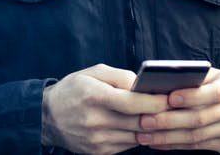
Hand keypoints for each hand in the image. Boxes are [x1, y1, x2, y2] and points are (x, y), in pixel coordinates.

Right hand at [42, 63, 168, 154]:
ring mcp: (97, 140)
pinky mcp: (98, 152)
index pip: (131, 103)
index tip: (168, 97)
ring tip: (158, 115)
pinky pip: (127, 145)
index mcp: (94, 96)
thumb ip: (120, 76)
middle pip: (137, 122)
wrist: (48, 116)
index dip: (154, 102)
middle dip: (158, 115)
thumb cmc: (74, 89)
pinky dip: (136, 135)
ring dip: (149, 127)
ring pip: (136, 136)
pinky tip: (139, 125)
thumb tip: (144, 85)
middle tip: (172, 107)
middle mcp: (95, 121)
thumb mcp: (93, 72)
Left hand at [135, 68, 219, 151]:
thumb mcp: (211, 74)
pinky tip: (156, 142)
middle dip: (170, 121)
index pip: (214, 92)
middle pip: (200, 118)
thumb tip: (160, 83)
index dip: (191, 96)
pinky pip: (197, 146)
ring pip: (196, 136)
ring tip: (144, 134)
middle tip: (145, 120)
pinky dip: (174, 145)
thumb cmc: (217, 84)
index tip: (169, 98)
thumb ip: (192, 77)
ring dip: (167, 137)